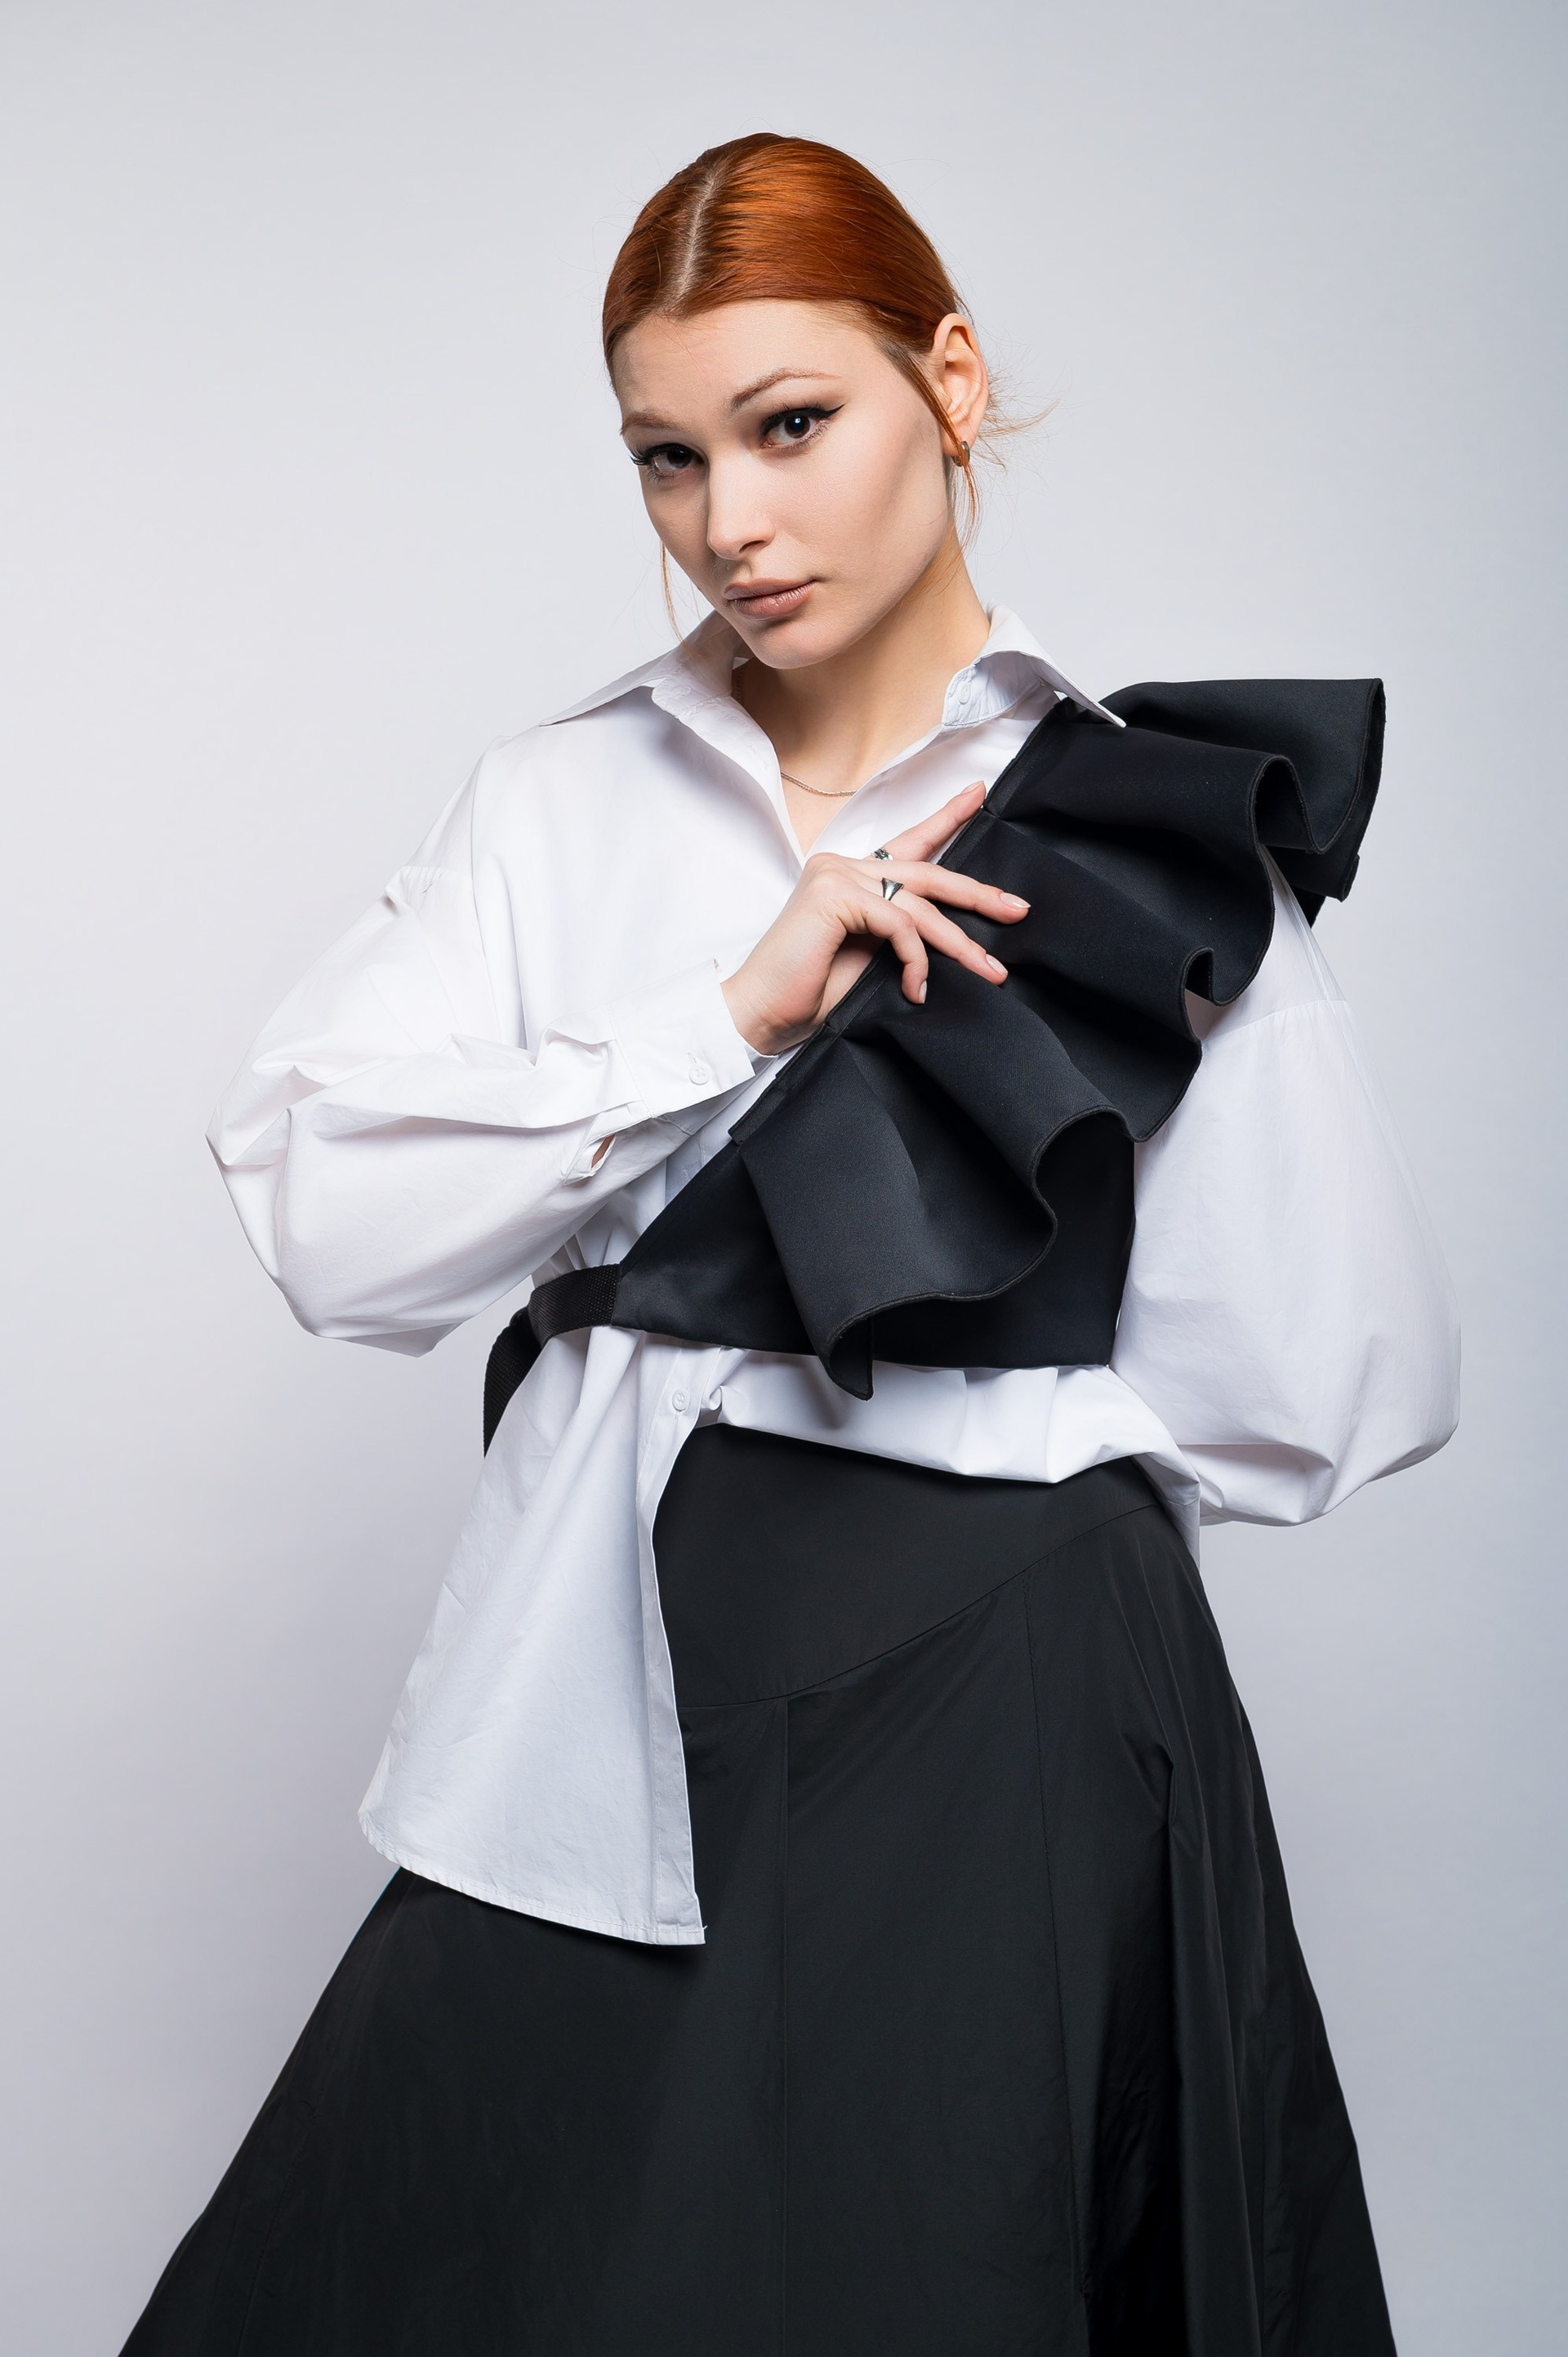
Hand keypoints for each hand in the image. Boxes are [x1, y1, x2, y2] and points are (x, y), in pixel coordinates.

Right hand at [721, 782, 1028, 1055]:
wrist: (760, 1015)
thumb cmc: (807, 994)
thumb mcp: (868, 958)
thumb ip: (897, 933)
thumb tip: (947, 935)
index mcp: (850, 878)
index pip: (907, 843)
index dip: (945, 817)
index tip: (978, 795)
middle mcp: (842, 866)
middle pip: (926, 871)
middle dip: (978, 893)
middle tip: (1017, 909)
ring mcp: (836, 876)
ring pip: (920, 904)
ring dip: (959, 943)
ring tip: (990, 971)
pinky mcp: (835, 897)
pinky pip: (900, 923)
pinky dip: (916, 959)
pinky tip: (916, 989)